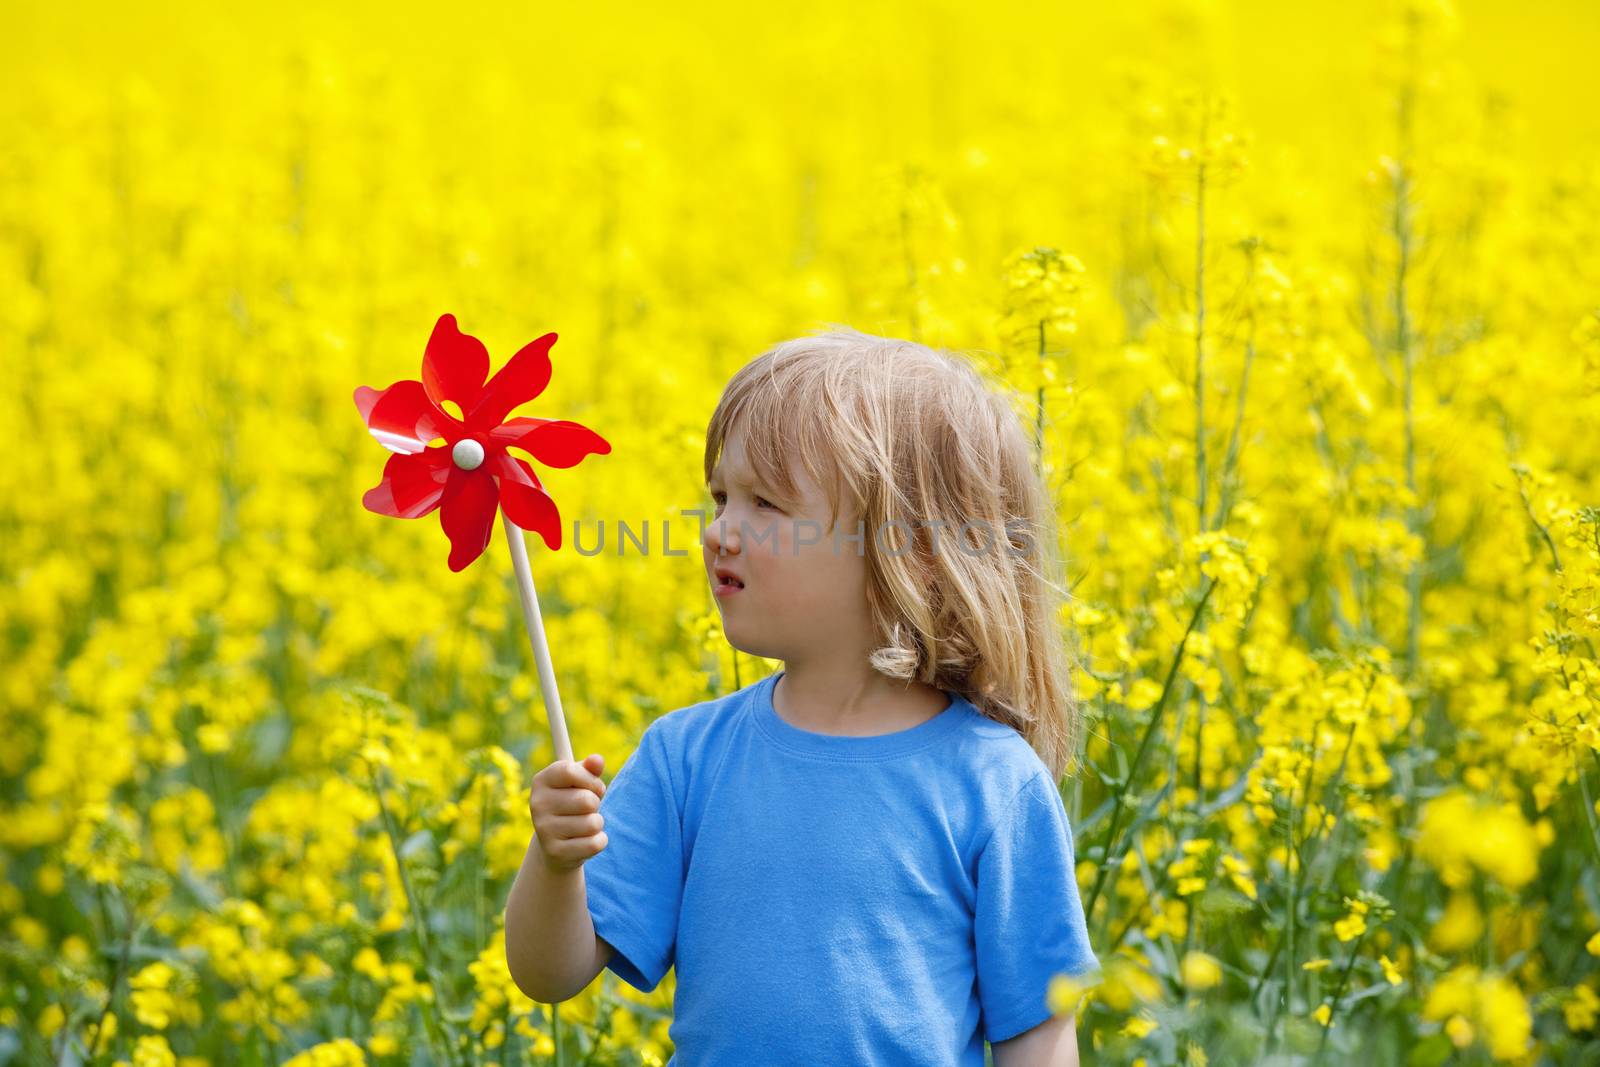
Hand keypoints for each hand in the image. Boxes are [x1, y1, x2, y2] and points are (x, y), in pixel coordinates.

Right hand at [529, 753, 607, 873]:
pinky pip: (594, 843)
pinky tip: (586, 841)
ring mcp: (544, 829)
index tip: (592, 786)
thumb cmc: (573, 804)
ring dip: (597, 823)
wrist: (556, 845)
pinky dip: (599, 841)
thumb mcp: (580, 783)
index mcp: (541, 781)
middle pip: (586, 800)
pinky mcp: (555, 852)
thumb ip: (590, 769)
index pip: (570, 771)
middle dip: (596, 804)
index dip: (590, 779)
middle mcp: (537, 804)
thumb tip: (597, 760)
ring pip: (593, 823)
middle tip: (587, 809)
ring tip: (585, 825)